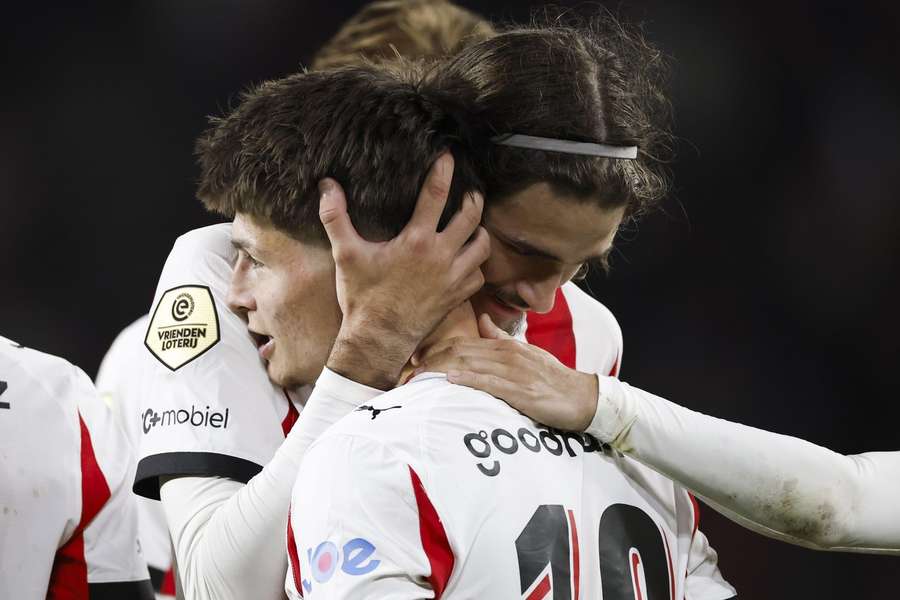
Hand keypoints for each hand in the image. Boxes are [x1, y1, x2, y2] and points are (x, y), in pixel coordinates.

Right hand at [320, 152, 489, 389]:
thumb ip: (336, 218)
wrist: (378, 340)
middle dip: (472, 199)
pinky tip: (467, 260)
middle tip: (469, 191)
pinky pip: (479, 275)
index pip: (436, 195)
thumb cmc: (362, 297)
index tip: (449, 156)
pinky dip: (476, 264)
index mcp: (416, 241)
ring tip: (472, 224)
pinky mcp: (457, 296)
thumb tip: (326, 185)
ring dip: (479, 231)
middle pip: (470, 216)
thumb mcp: (345, 255)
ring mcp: (453, 277)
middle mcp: (441, 256)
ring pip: (482, 245)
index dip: (443, 172)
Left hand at [415, 313, 599, 430]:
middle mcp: (507, 354)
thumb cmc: (551, 377)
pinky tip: (450, 381)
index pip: (463, 343)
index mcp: (506, 346)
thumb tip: (482, 320)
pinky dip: (468, 380)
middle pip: (460, 351)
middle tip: (409, 369)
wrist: (581, 396)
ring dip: (442, 371)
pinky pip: (490, 383)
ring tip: (419, 377)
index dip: (436, 350)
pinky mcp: (522, 391)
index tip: (416, 359)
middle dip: (432, 360)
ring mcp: (514, 372)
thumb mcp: (525, 352)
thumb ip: (501, 337)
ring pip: (471, 365)